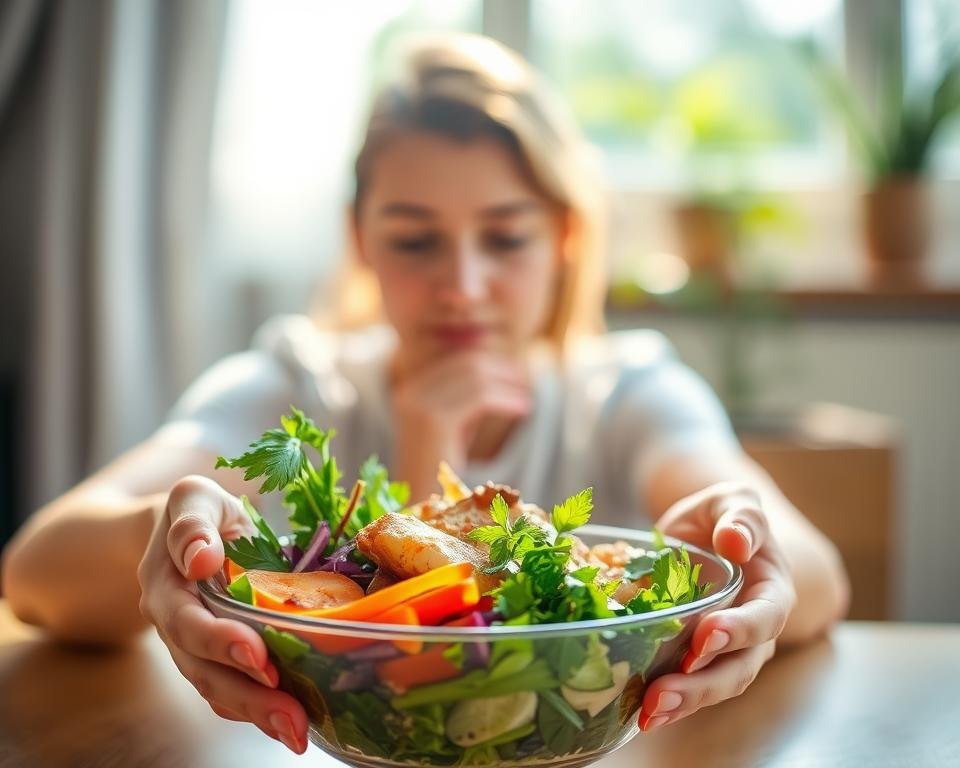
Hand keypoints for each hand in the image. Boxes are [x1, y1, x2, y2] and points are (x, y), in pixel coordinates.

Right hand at [137, 475, 307, 752]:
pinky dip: (260, 710)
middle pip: (203, 669)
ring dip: (258, 713)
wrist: (189, 531)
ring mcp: (192, 647)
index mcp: (165, 585)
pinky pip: (232, 691)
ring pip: (218, 689)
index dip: (219, 640)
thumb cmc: (198, 512)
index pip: (188, 621)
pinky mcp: (216, 658)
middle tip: (291, 716)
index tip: (256, 653)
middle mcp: (174, 624)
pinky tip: (292, 723)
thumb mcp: (193, 498)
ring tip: (298, 732)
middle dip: (248, 694)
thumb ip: (192, 524)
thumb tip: (200, 558)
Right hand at [391, 351, 531, 494]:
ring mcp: (419, 405)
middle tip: (525, 380)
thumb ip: (467, 399)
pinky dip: (507, 399)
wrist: (420, 509)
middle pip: (466, 363)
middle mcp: (410, 392)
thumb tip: (498, 370)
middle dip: (501, 369)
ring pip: (476, 378)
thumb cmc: (441, 472)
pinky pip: (481, 398)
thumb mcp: (454, 425)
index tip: (514, 371)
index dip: (490, 360)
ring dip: (508, 384)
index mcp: (410, 389)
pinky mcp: (434, 422)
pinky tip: (523, 408)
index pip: (456, 359)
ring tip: (527, 397)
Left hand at [637, 482, 796, 730]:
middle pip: (738, 667)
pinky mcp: (696, 657)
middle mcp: (755, 630)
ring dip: (682, 703)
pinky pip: (688, 685)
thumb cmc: (724, 517)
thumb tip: (736, 541)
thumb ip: (741, 516)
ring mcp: (727, 650)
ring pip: (714, 686)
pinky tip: (638, 713)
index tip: (707, 635)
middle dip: (702, 684)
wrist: (707, 535)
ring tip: (648, 713)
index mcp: (771, 591)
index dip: (739, 630)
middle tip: (663, 693)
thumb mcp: (733, 502)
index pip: (764, 617)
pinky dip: (667, 701)